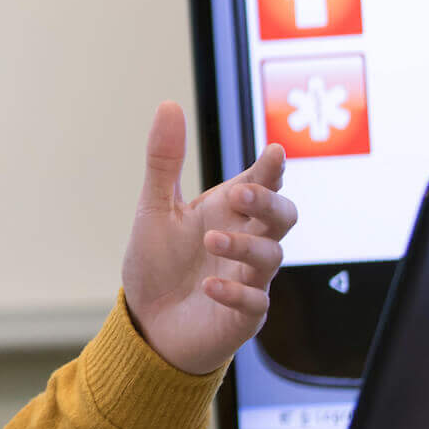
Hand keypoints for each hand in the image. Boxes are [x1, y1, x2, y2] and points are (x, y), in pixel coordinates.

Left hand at [120, 102, 298, 373]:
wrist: (147, 324)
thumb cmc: (158, 264)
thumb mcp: (155, 209)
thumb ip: (164, 161)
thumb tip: (169, 104)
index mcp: (228, 213)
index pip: (261, 184)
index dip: (270, 169)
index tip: (273, 153)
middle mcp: (245, 242)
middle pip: (282, 217)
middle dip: (268, 204)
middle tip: (242, 194)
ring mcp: (249, 279)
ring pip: (270, 257)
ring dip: (243, 246)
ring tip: (210, 240)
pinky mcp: (244, 315)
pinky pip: (255, 302)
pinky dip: (235, 293)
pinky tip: (209, 286)